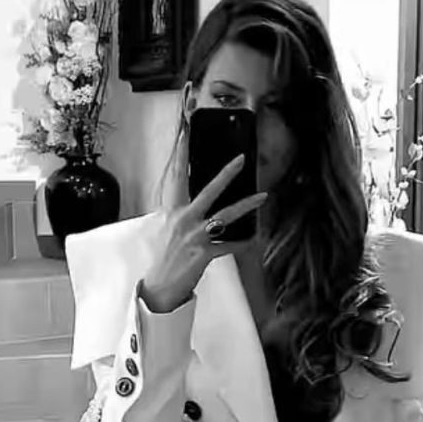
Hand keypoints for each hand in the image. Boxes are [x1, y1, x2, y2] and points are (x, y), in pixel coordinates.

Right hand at [141, 156, 267, 313]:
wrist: (160, 286)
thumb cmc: (165, 259)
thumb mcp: (169, 230)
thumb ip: (184, 216)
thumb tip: (201, 207)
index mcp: (173, 212)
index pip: (176, 178)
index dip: (181, 155)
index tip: (185, 134)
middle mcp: (185, 220)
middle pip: (209, 191)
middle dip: (226, 174)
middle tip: (241, 160)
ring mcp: (195, 236)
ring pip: (226, 216)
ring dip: (246, 205)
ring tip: (262, 197)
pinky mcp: (205, 253)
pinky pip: (230, 246)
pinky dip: (242, 244)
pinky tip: (252, 240)